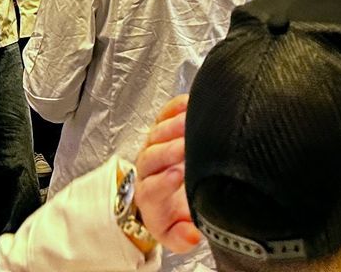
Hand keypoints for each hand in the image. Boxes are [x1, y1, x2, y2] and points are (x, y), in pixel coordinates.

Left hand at [135, 96, 200, 251]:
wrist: (166, 196)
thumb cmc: (174, 213)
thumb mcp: (177, 234)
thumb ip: (183, 237)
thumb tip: (192, 233)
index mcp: (150, 197)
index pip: (151, 188)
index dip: (163, 182)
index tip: (179, 176)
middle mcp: (148, 169)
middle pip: (151, 157)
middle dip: (168, 150)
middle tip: (185, 145)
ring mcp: (153, 146)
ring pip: (156, 133)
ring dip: (172, 126)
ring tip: (190, 121)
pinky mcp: (161, 128)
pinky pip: (164, 114)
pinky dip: (175, 107)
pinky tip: (189, 103)